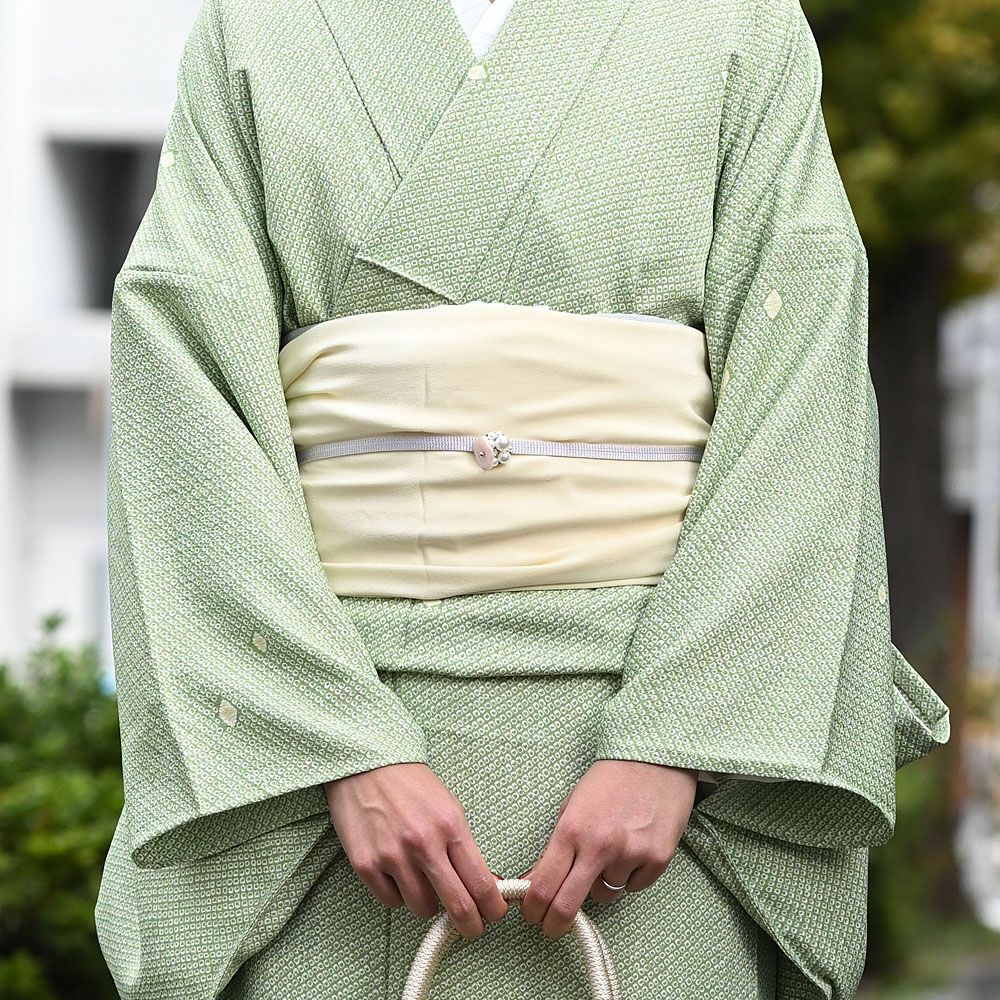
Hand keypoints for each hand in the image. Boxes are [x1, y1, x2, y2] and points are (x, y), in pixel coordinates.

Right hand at [324, 762, 507, 938]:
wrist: (365, 764)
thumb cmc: (411, 785)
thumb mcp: (448, 808)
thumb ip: (464, 846)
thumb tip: (484, 885)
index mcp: (450, 826)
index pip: (481, 882)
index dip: (492, 907)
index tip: (494, 914)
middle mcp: (423, 844)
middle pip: (457, 906)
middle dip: (470, 925)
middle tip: (472, 928)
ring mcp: (393, 856)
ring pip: (422, 908)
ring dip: (427, 902)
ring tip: (422, 879)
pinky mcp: (366, 865)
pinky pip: (391, 902)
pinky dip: (397, 894)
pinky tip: (396, 871)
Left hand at [518, 759, 697, 938]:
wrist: (655, 758)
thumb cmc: (609, 779)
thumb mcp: (572, 806)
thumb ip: (555, 845)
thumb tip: (536, 880)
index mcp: (571, 829)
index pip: (543, 885)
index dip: (532, 908)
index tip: (531, 914)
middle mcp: (599, 846)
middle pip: (567, 906)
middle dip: (554, 924)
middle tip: (551, 927)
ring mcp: (631, 854)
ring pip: (605, 895)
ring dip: (599, 886)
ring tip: (608, 854)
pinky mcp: (658, 859)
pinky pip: (633, 887)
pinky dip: (628, 877)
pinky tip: (631, 849)